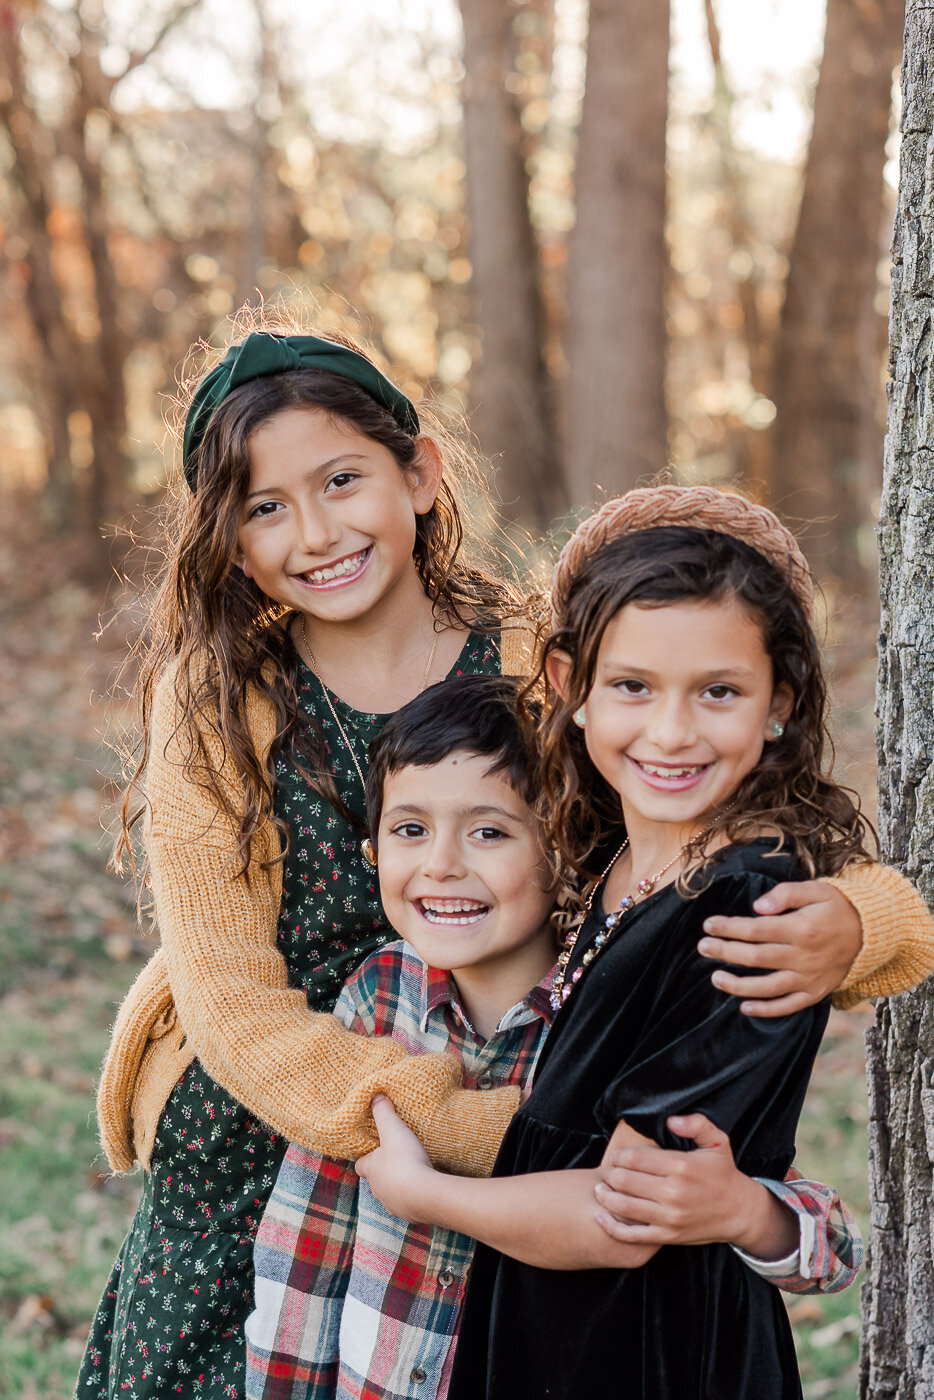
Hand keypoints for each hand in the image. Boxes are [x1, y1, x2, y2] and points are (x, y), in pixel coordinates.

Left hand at [356, 1095, 435, 1220]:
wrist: (424, 1195)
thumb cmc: (404, 1161)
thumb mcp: (393, 1130)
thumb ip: (383, 1112)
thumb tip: (375, 1096)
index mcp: (371, 1169)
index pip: (360, 1164)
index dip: (367, 1157)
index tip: (375, 1149)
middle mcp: (378, 1190)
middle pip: (376, 1180)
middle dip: (384, 1171)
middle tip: (397, 1158)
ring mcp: (393, 1204)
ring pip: (391, 1193)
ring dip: (399, 1185)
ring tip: (413, 1173)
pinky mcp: (410, 1214)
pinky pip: (409, 1205)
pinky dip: (413, 1197)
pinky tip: (424, 1188)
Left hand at [593, 1114, 796, 1258]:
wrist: (739, 1211)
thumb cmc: (723, 1173)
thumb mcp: (717, 1141)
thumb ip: (696, 1123)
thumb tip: (670, 1120)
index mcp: (681, 1166)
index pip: (636, 1158)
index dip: (619, 1156)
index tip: (615, 1156)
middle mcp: (673, 1193)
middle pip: (625, 1181)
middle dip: (610, 1174)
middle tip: (606, 1171)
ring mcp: (669, 1217)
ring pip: (625, 1207)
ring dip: (606, 1197)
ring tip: (599, 1189)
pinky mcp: (667, 1236)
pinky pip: (633, 1235)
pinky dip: (612, 1228)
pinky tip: (601, 1217)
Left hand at [697, 880, 861, 1016]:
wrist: (872, 934)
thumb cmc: (837, 907)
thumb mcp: (816, 890)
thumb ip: (785, 894)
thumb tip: (756, 906)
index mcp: (801, 929)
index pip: (756, 930)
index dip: (729, 928)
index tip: (708, 925)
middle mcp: (804, 957)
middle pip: (756, 958)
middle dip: (725, 953)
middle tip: (702, 947)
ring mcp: (810, 978)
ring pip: (768, 987)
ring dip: (739, 985)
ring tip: (716, 978)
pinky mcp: (815, 993)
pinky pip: (788, 1006)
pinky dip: (766, 1010)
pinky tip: (744, 1007)